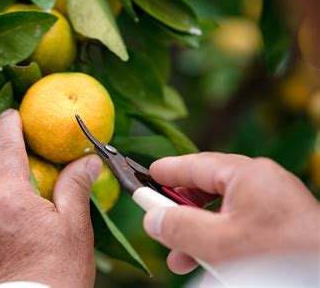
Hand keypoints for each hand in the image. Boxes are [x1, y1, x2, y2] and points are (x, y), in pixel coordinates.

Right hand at [143, 152, 319, 273]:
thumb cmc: (279, 256)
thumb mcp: (218, 243)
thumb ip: (179, 227)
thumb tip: (152, 218)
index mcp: (247, 174)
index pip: (196, 165)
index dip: (168, 171)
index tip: (148, 175)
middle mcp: (262, 183)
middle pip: (208, 190)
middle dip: (182, 213)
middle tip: (161, 226)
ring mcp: (274, 203)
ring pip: (223, 213)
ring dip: (199, 235)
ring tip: (182, 259)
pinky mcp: (282, 224)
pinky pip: (241, 227)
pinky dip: (222, 243)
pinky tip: (211, 266)